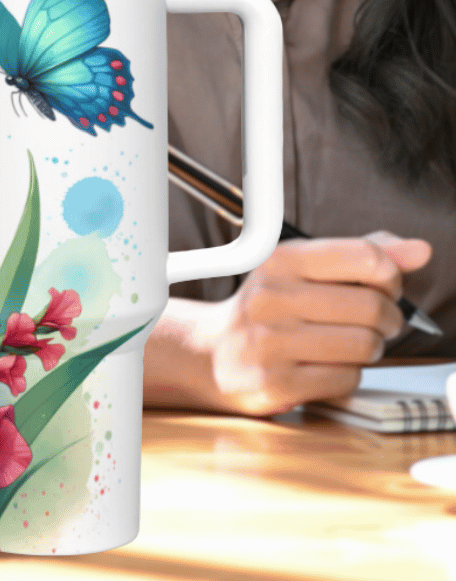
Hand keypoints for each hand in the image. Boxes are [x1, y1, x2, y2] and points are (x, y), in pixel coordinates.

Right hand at [207, 231, 431, 415]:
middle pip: (371, 306)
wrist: (214, 353)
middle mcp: (270, 297)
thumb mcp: (305, 270)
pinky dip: (348, 374)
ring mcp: (269, 342)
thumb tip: (419, 251)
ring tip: (350, 343)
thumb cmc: (270, 309)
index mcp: (279, 260)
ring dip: (370, 348)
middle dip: (388, 318)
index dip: (390, 276)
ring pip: (364, 345)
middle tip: (376, 322)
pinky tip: (327, 365)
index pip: (365, 257)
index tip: (384, 286)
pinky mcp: (274, 382)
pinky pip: (346, 378)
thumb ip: (361, 255)